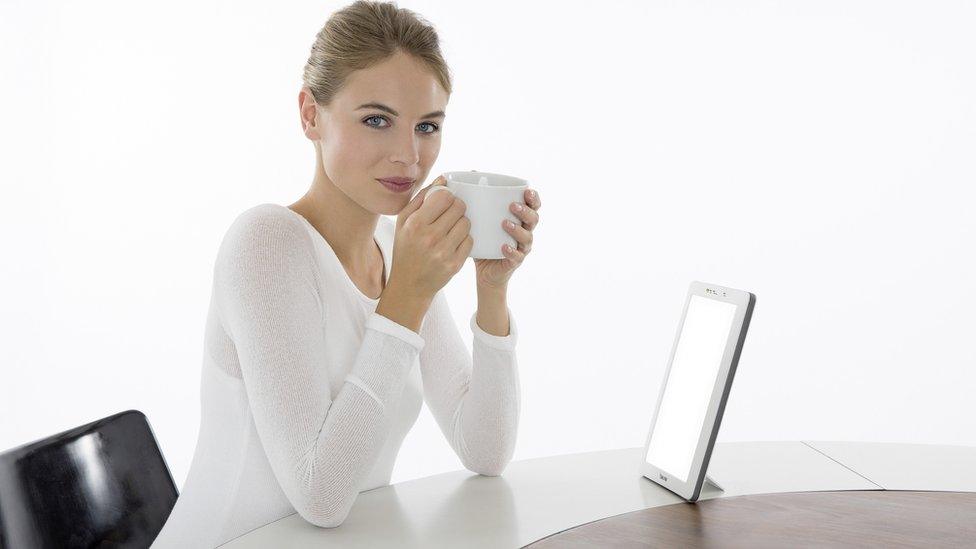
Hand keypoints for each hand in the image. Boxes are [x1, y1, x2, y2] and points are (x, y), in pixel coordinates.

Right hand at [391, 176, 473, 299]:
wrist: (409, 284)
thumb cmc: (405, 249)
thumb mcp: (404, 221)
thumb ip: (422, 198)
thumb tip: (443, 178)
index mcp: (415, 224)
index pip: (445, 197)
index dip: (447, 197)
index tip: (444, 202)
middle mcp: (430, 238)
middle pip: (459, 208)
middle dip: (456, 208)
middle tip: (450, 215)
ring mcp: (443, 252)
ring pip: (466, 224)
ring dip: (461, 223)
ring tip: (451, 229)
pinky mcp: (454, 264)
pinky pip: (469, 241)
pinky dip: (464, 240)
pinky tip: (453, 243)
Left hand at [474, 187, 541, 289]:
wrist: (485, 271)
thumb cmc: (485, 239)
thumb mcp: (482, 218)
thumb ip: (480, 197)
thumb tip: (472, 172)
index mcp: (520, 219)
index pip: (534, 206)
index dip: (534, 198)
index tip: (527, 191)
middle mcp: (525, 232)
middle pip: (534, 219)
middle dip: (526, 211)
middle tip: (512, 206)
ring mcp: (522, 248)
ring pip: (527, 237)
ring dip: (518, 229)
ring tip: (505, 223)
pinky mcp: (514, 262)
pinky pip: (517, 256)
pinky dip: (511, 250)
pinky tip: (504, 246)